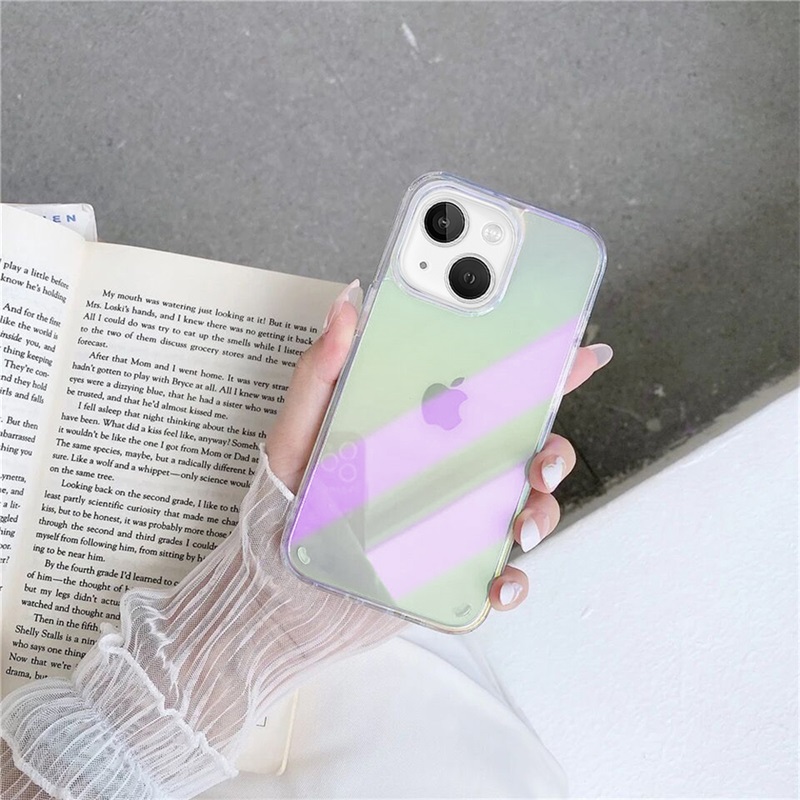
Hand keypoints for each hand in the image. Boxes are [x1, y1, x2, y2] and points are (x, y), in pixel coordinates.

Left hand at [266, 280, 612, 614]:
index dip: (540, 371)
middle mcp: (450, 474)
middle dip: (554, 450)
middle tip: (540, 457)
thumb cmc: (287, 505)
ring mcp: (457, 524)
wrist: (276, 587)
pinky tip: (499, 582)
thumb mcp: (299, 429)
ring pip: (527, 510)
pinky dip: (513, 583)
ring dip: (542, 514)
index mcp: (425, 432)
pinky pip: (501, 578)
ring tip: (519, 523)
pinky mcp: (454, 573)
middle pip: (526, 451)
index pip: (491, 395)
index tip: (576, 351)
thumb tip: (347, 304)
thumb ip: (321, 369)